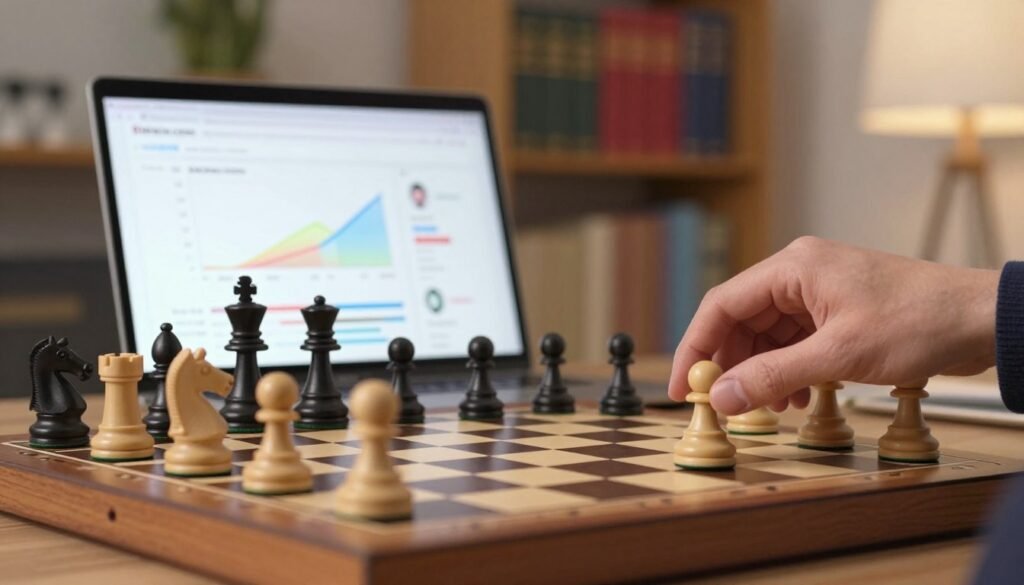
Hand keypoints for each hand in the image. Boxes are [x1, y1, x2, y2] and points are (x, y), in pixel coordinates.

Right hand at [667, 237, 998, 414]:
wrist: (980, 319)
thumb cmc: (918, 322)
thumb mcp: (838, 356)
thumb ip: (773, 376)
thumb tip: (721, 397)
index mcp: (792, 268)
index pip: (721, 305)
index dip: (695, 347)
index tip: (682, 386)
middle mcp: (799, 274)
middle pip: (740, 321)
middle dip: (729, 365)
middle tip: (723, 404)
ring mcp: (818, 292)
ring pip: (766, 335)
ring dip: (760, 372)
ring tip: (768, 406)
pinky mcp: (836, 312)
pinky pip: (793, 341)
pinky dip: (786, 369)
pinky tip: (794, 396)